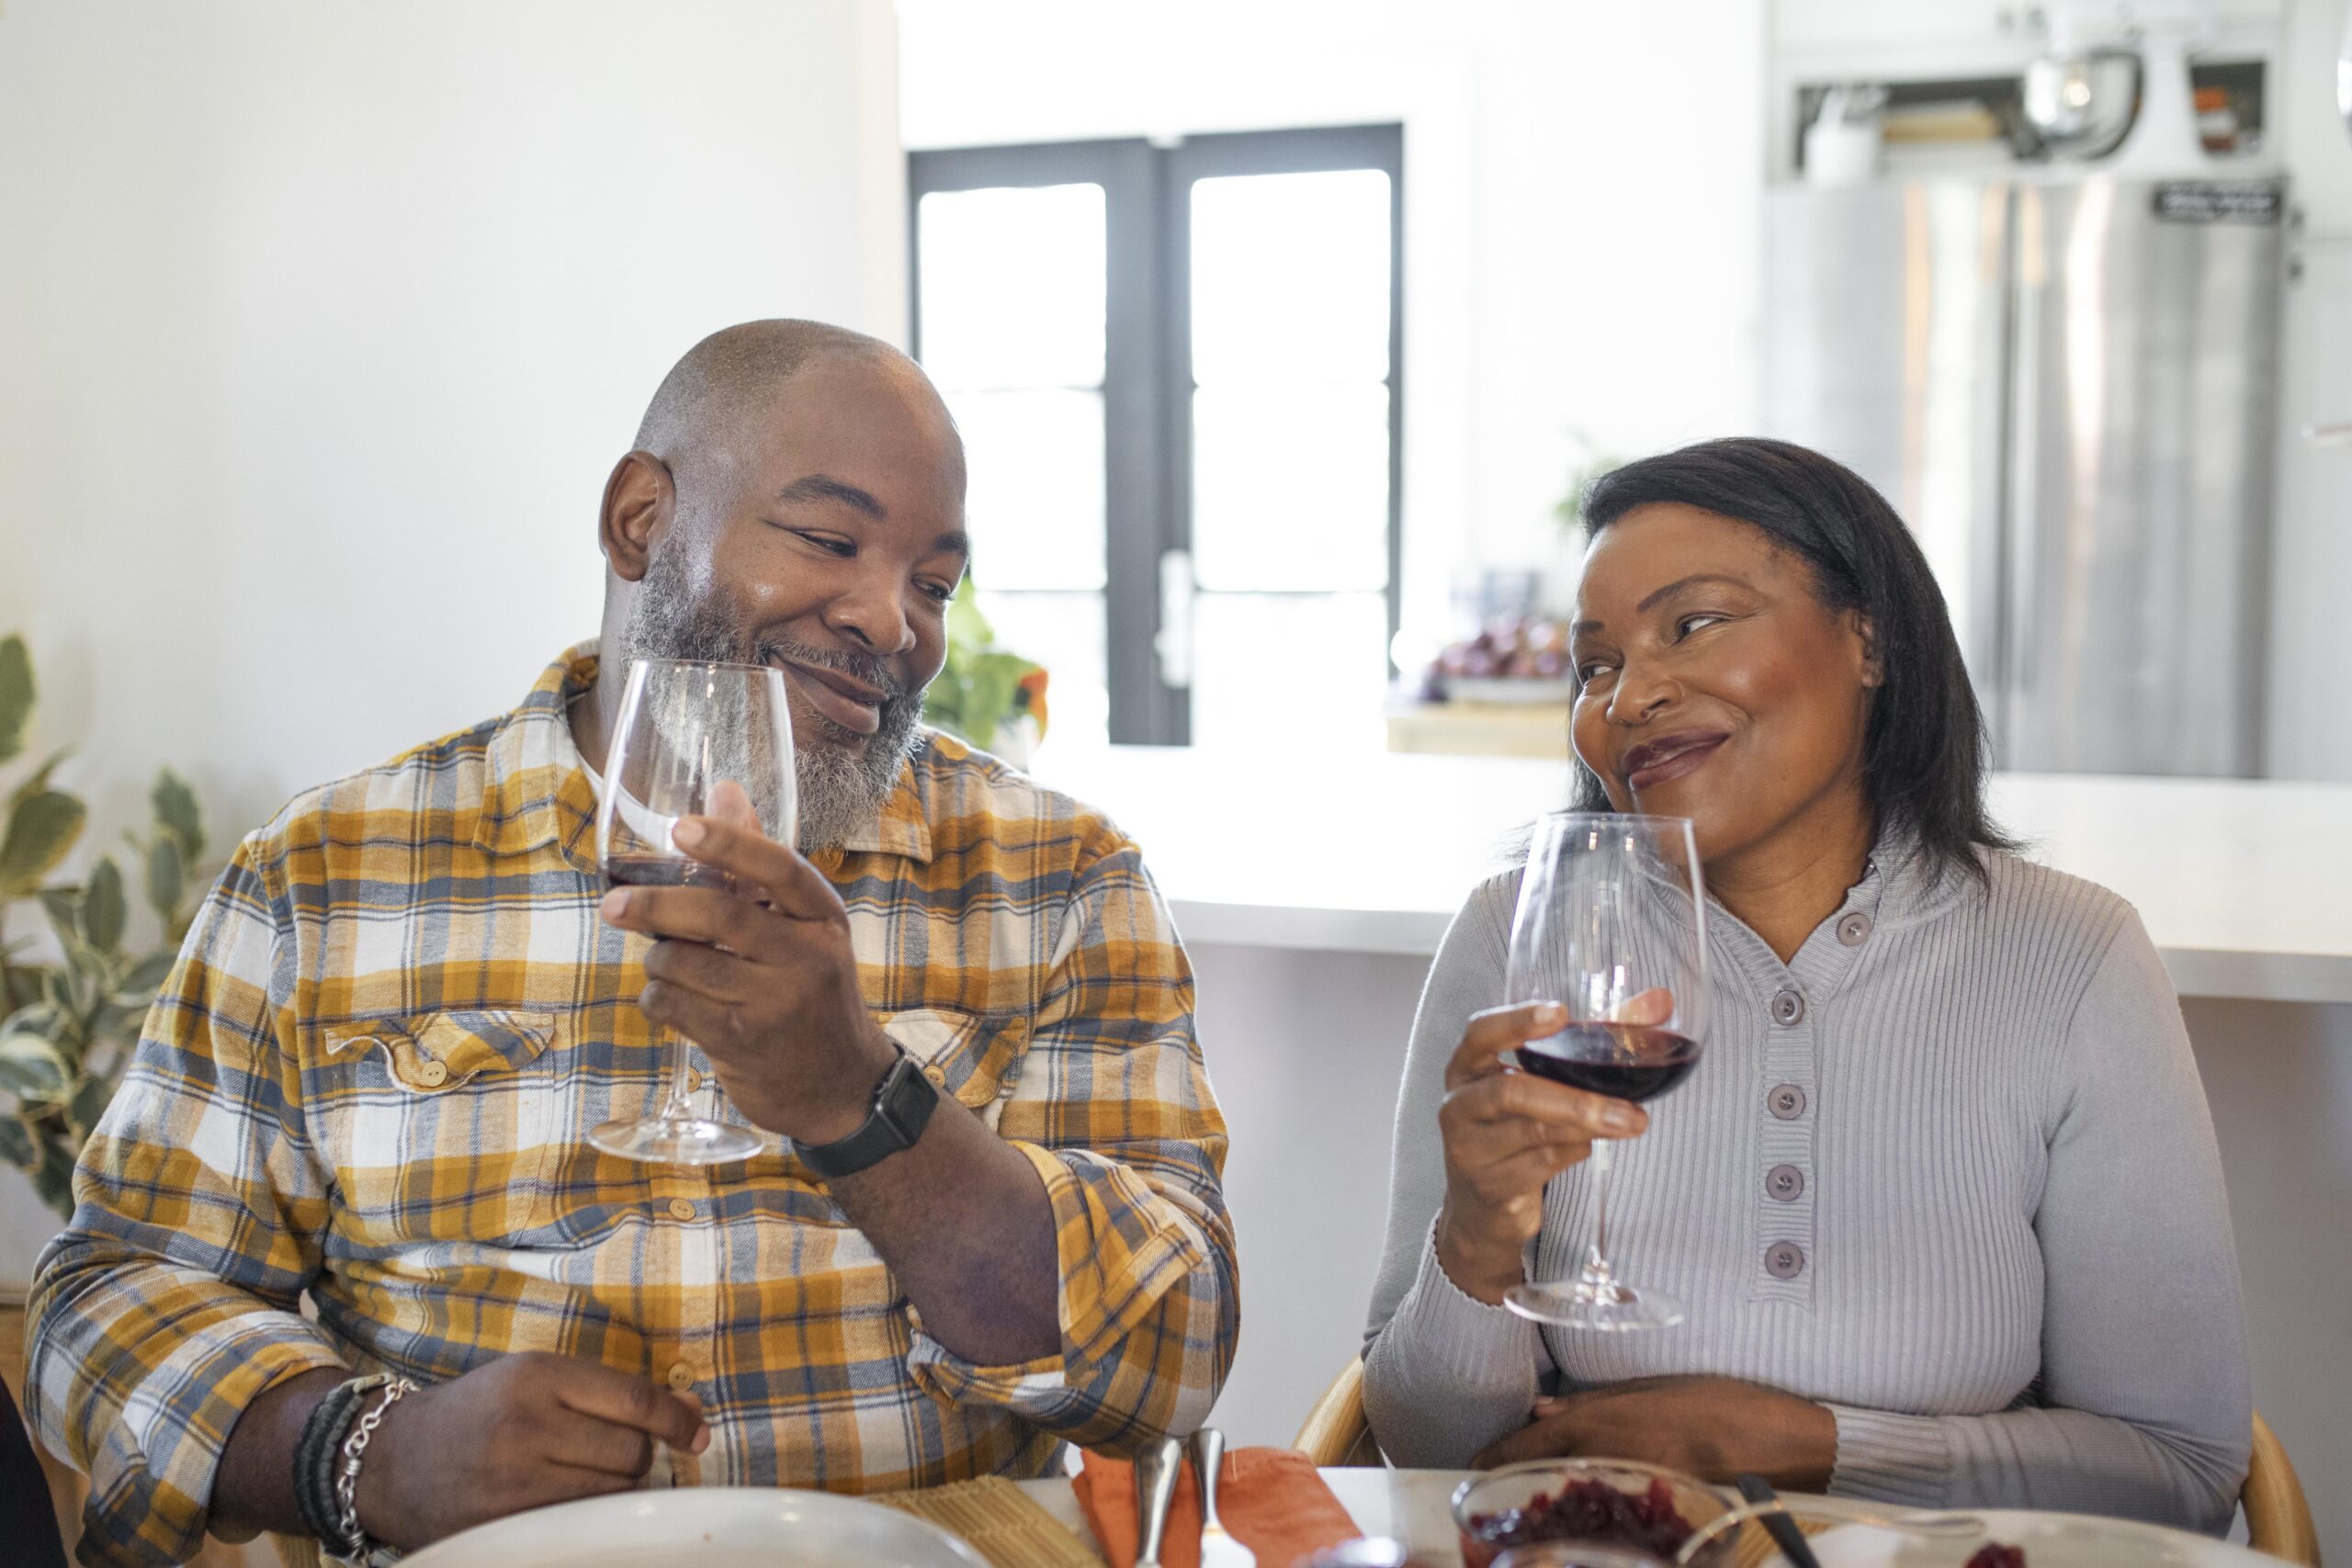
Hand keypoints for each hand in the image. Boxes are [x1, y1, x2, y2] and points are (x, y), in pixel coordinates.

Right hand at [352, 1352, 708, 1549]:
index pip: (635, 1401)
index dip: (677, 1421)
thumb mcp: (537, 1379)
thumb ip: (613, 1393)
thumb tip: (694, 1415)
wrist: (389, 1461)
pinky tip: (575, 1507)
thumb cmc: (477, 1412)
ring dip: (618, 1490)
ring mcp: (512, 1479)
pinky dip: (592, 1518)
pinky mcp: (502, 1523)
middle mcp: (526, 1423)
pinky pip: (580, 1524)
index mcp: (537, 1374)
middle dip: (639, 1457)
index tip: (696, 1435)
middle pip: (630, 1451)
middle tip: (615, 1456)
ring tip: (588, 1479)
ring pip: (611, 1493)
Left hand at [598, 783, 897, 1142]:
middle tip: (614, 904)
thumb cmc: (811, 992)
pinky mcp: (742, 1043)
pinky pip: (673, 1005)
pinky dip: (657, 997)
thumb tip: (726, 789)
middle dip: (656, 905)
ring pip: (685, 962)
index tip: (680, 827)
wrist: (840, 1086)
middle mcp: (808, 958)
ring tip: (669, 964)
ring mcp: (776, 1004)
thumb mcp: (802, 929)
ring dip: (659, 960)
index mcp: (823, 919)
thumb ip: (758, 864)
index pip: (780, 868)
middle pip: (719, 914)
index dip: (728, 843)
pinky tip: (672, 999)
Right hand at [1433, 999, 1656, 1302]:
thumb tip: (1661, 1002)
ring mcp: (1469, 1148)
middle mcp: (1459, 1104)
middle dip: (1576, 1101)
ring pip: (1533, 1133)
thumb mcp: (1545, 1077)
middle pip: (1512, 1092)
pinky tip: (1588, 1147)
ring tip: (1630, 1124)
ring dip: (1589, 1128)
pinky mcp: (1489, 1185)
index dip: (1516, 1021)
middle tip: (1631, 1110)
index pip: (1481, 1034)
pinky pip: (1541, 1165)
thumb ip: (1599, 1035)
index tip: (1560, 1013)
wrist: (1484, 1197)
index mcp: (1467, 1065)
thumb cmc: (1519, 1120)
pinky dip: (1574, 1153)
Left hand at [1472, 1375, 1836, 1491]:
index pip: (1530, 1443)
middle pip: (1542, 1474)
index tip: (1471, 1468)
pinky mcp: (1655, 1510)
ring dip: (1547, 1499)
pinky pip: (1607, 1513)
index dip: (1496, 1456)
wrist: (1782, 1444)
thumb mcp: (1654, 1389)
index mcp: (1606, 1421)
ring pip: (1570, 1497)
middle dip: (1515, 1481)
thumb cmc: (1722, 1404)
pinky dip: (1587, 1512)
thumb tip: (1542, 1410)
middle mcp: (1611, 1457)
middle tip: (1494, 1492)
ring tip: (1530, 1505)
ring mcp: (1631, 1489)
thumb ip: (1593, 1402)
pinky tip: (1583, 1513)